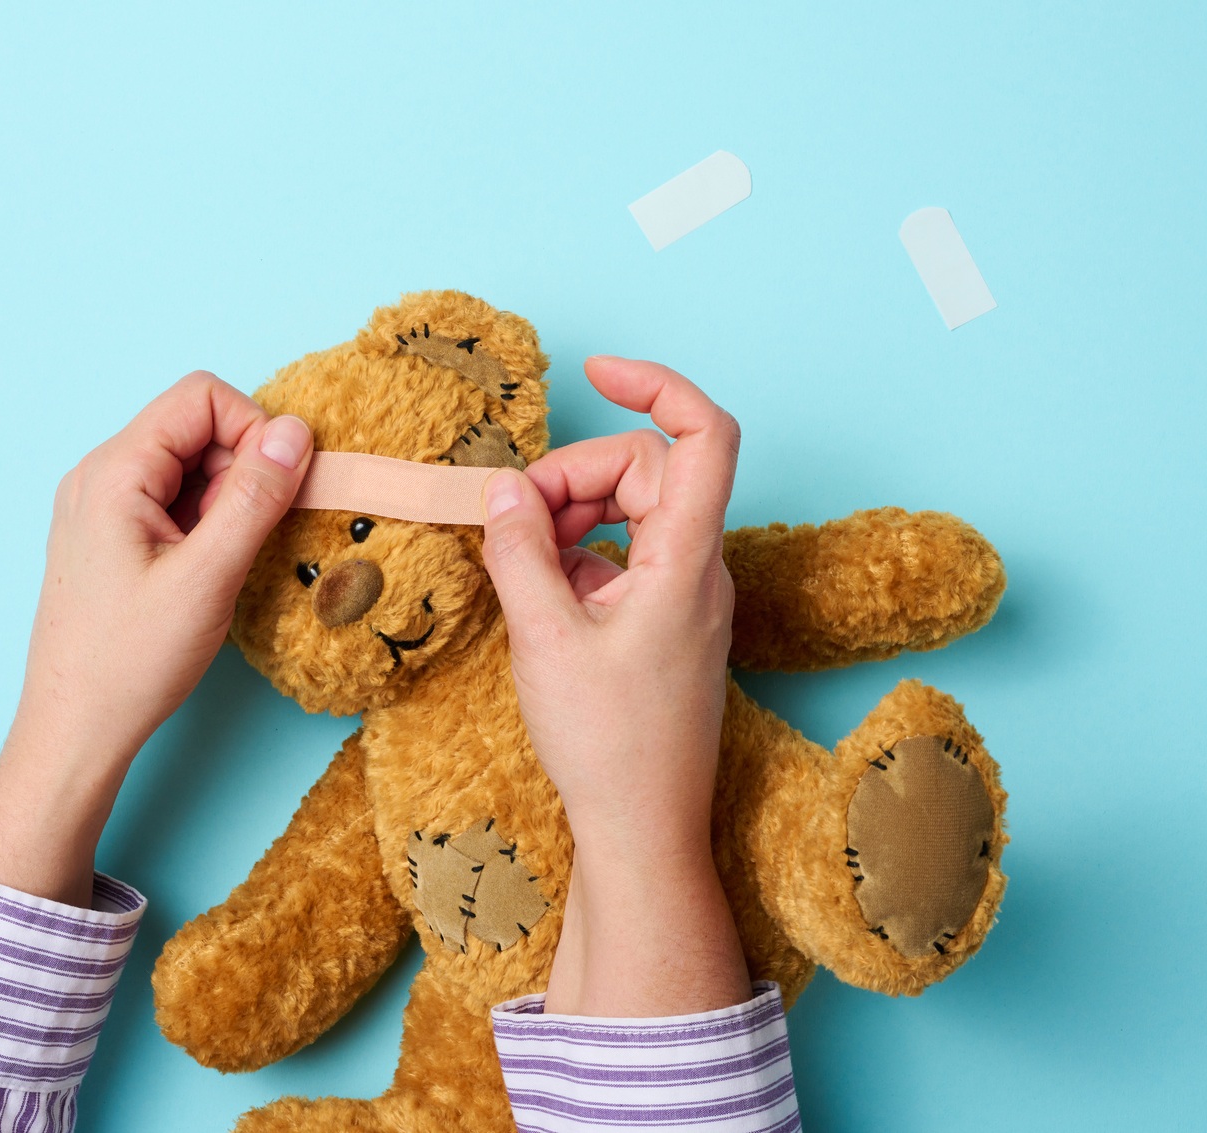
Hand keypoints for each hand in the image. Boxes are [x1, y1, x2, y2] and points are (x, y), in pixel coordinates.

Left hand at [0, 373, 312, 905]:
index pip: (200, 397)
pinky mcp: (110, 537)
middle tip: (252, 535)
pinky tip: (208, 571)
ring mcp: (101, 507)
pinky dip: (205, 522)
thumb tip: (295, 431)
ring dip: (226, 499)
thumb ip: (254, 496)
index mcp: (113, 472)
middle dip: (242, 468)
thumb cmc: (131, 661)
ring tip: (226, 562)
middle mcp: (100, 476)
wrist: (75, 729)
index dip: (253, 430)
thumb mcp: (208, 576)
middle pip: (195, 427)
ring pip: (188, 466)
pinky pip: (172, 500)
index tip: (276, 489)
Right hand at [479, 356, 749, 1014]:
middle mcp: (700, 568)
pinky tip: (539, 591)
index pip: (705, 435)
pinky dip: (581, 556)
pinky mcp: (668, 624)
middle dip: (576, 473)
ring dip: (573, 514)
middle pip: (649, 470)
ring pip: (635, 511)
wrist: (644, 833)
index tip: (597, 371)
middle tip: (512, 516)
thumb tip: (501, 490)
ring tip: (518, 554)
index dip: (657, 385)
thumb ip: (521, 550)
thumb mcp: (545, 637)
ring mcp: (688, 597)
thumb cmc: (608, 746)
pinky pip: (627, 557)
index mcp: (687, 559)